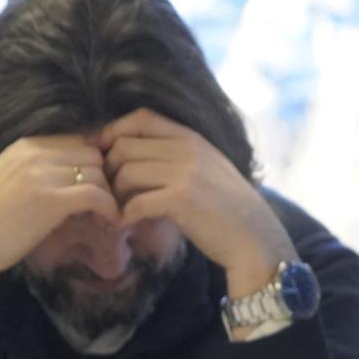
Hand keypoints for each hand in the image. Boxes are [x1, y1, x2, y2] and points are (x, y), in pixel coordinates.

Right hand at [0, 135, 117, 333]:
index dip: (94, 162)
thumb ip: (37, 171)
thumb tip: (69, 177)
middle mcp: (35, 153)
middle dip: (106, 178)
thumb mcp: (10, 180)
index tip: (99, 185)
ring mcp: (43, 175)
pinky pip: (96, 195)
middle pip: (93, 154)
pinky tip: (110, 222)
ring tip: (108, 215)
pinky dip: (109, 209)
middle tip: (109, 202)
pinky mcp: (51, 200)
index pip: (78, 140)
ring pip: (98, 173)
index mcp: (25, 145)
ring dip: (109, 195)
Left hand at [99, 108, 294, 299]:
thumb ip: (180, 157)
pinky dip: (125, 216)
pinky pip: (136, 202)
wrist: (256, 240)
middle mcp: (188, 149)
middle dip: (109, 170)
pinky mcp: (181, 200)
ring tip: (120, 210)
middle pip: (125, 146)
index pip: (142, 118)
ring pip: (126, 173)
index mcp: (193, 138)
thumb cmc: (231, 212)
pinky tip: (127, 225)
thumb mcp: (210, 170)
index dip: (114, 130)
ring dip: (116, 195)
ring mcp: (185, 173)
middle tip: (111, 192)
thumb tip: (137, 156)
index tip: (102, 151)